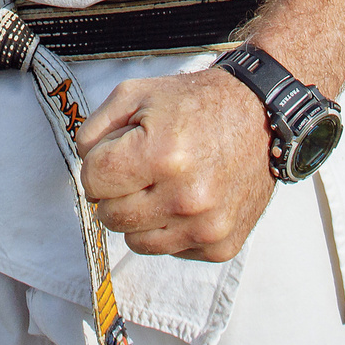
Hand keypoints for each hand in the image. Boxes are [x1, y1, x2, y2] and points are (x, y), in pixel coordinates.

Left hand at [76, 66, 275, 262]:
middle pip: (109, 216)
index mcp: (161, 154)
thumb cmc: (195, 104)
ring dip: (140, 216)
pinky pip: (170, 250)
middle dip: (115, 192)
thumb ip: (95, 130)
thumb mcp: (136, 95)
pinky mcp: (221, 246)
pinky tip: (187, 199)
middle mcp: (186, 197)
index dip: (98, 163)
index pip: (92, 180)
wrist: (260, 115)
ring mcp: (206, 226)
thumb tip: (85, 168)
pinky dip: (170, 229)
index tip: (118, 152)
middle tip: (140, 169)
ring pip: (135, 241)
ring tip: (163, 185)